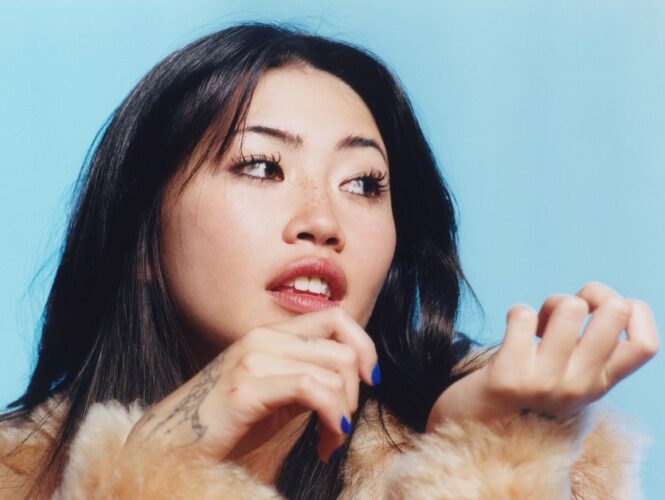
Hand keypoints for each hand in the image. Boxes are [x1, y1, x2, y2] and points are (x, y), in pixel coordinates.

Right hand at [123, 307, 378, 462]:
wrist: (174, 448)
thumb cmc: (230, 427)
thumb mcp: (279, 397)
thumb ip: (310, 377)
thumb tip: (354, 374)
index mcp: (271, 334)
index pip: (336, 317)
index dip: (364, 347)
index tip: (369, 381)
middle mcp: (263, 337)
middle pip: (342, 349)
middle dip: (355, 394)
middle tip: (341, 428)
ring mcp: (254, 357)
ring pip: (334, 371)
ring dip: (344, 415)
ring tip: (329, 442)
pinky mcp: (247, 386)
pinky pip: (312, 390)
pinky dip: (332, 419)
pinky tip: (325, 444)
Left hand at [426, 282, 658, 431]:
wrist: (476, 427)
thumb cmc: (525, 388)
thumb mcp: (569, 378)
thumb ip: (590, 349)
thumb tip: (602, 297)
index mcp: (599, 385)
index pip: (646, 345)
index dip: (635, 311)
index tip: (607, 308)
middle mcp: (579, 387)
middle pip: (614, 313)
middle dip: (593, 293)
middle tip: (569, 309)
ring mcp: (545, 383)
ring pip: (570, 307)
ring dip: (549, 304)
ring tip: (536, 325)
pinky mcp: (508, 376)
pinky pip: (522, 316)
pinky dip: (516, 312)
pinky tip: (510, 329)